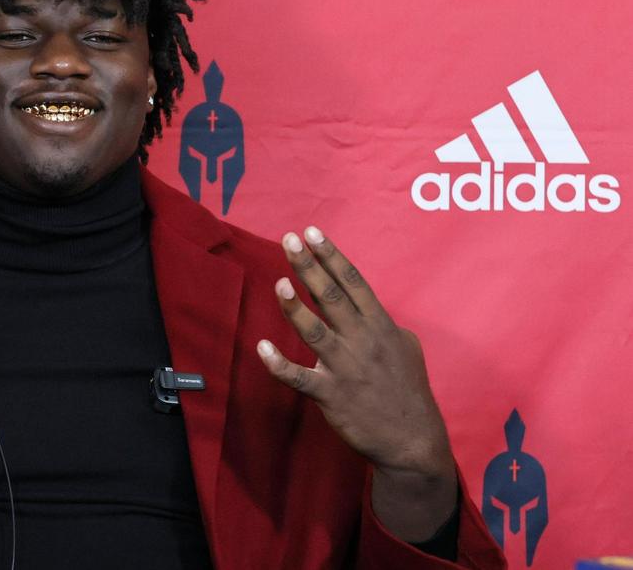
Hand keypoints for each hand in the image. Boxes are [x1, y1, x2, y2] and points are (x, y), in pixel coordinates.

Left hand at [256, 226, 457, 541]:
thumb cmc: (409, 392)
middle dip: (309, 266)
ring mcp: (346, 368)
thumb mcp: (408, 348)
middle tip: (289, 240)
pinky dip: (279, 364)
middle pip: (332, 296)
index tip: (312, 232)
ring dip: (295, 307)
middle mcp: (363, 341)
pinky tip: (262, 348)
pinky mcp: (332, 395)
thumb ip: (386, 324)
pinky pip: (300, 378)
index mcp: (380, 326)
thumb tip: (372, 310)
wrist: (413, 441)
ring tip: (280, 282)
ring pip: (316, 331)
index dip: (331, 255)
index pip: (354, 282)